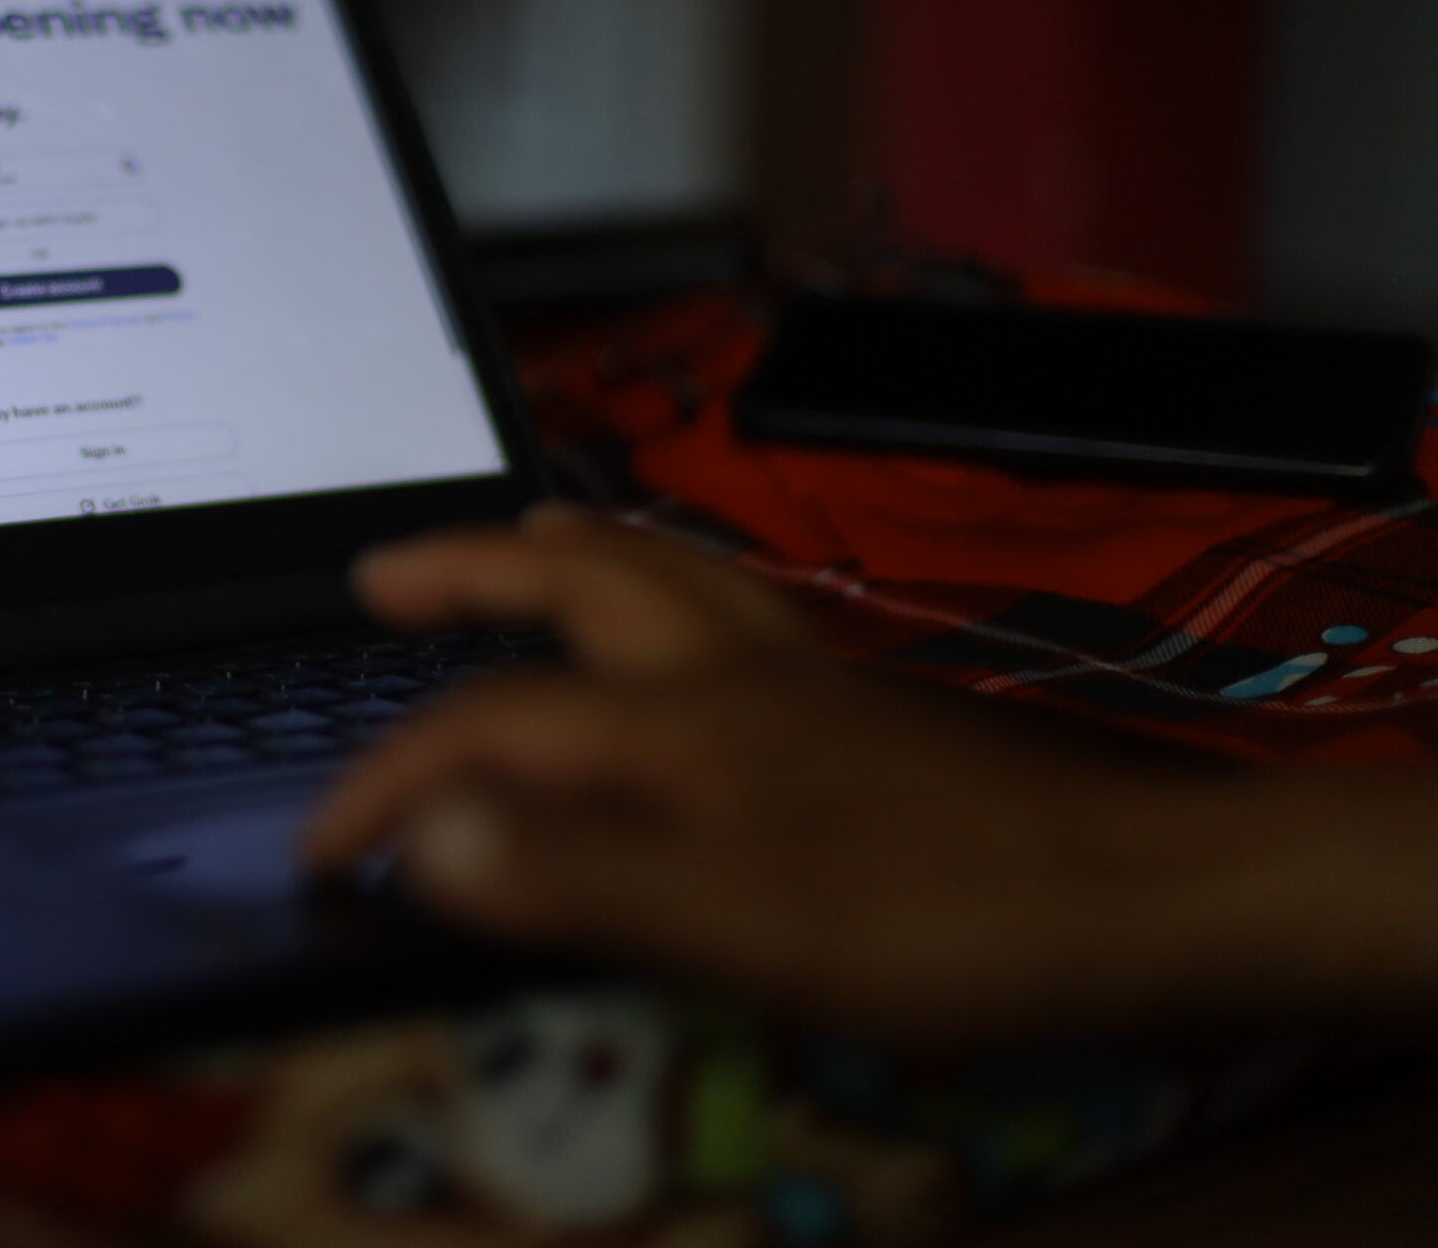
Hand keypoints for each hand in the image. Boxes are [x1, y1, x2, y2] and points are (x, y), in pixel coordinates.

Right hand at [307, 507, 1437, 1043]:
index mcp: (675, 723)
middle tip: (384, 571)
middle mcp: (728, 676)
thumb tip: (424, 842)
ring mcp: (802, 682)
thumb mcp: (731, 920)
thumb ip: (572, 876)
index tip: (320, 849)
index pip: (491, 729)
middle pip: (578, 585)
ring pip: (666, 575)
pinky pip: (734, 609)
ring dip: (575, 550)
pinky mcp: (858, 711)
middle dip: (470, 569)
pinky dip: (676, 585)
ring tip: (526, 533)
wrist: (1133, 896)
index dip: (388, 783)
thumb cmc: (930, 914)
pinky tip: (698, 624)